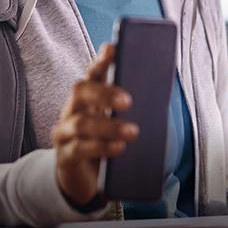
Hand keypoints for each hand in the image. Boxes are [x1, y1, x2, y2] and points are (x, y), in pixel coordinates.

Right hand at [52, 43, 137, 208]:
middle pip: (80, 90)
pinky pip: (79, 148)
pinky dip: (101, 147)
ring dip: (108, 127)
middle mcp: (73, 109)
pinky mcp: (65, 156)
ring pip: (80, 122)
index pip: (93, 73)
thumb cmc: (108, 141)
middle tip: (129, 101)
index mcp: (90, 96)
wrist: (85, 178)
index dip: (101, 60)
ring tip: (133, 132)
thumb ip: (135, 107)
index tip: (113, 48)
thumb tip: (162, 92)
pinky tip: (119, 148)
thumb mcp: (120, 122)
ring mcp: (65, 132)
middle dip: (104, 92)